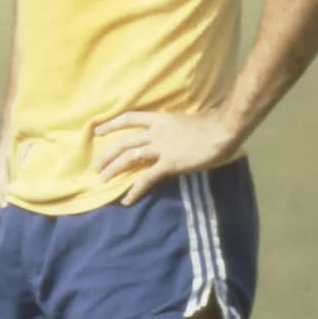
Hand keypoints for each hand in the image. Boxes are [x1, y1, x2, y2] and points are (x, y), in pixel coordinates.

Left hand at [92, 109, 240, 205]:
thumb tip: (169, 135)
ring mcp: (161, 148)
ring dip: (113, 169)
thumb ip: (172, 128)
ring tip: (102, 180)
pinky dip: (135, 190)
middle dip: (107, 154)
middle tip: (96, 165)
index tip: (97, 130)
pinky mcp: (169, 164)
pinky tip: (126, 200)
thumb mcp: (184, 121)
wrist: (222, 129)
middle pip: (123, 141)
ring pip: (129, 158)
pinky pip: (147, 178)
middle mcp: (155, 132)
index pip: (129, 118)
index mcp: (159, 119)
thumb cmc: (210, 124)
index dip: (111, 124)